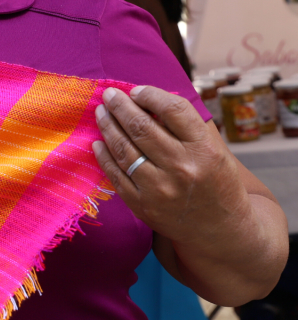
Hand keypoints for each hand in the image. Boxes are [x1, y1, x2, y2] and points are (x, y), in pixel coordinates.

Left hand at [92, 86, 248, 244]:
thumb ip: (185, 127)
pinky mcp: (142, 205)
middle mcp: (182, 167)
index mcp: (204, 148)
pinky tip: (98, 142)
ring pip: (124, 149)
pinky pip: (115, 174)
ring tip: (101, 112)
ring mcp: (160, 188)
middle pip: (142, 127)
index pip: (173, 110)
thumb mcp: (214, 150)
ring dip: (108, 126)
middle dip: (121, 106)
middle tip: (109, 94)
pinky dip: (104, 155)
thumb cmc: (215, 181)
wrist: (220, 229)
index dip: (151, 95)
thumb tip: (146, 99)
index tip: (136, 90)